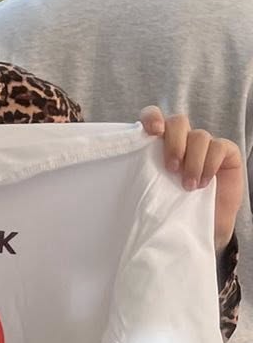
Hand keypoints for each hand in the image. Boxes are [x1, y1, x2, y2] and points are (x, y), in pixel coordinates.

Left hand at [140, 107, 245, 251]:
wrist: (202, 226)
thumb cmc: (172, 208)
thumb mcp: (151, 192)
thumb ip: (140, 176)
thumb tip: (115, 177)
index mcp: (160, 143)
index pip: (154, 116)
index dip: (152, 117)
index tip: (152, 131)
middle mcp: (183, 139)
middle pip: (178, 122)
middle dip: (174, 143)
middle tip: (171, 168)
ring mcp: (206, 144)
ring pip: (199, 136)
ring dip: (193, 161)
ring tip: (188, 186)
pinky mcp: (226, 152)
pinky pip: (219, 147)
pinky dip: (210, 164)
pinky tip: (204, 183)